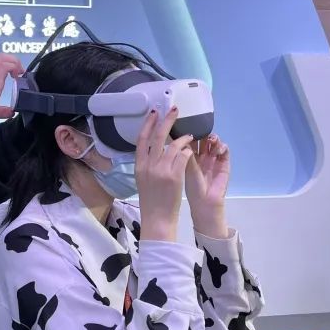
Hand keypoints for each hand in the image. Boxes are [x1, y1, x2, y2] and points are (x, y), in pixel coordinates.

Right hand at [135, 107, 193, 241]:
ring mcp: (161, 170)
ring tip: (189, 135)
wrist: (157, 219)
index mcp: (139, 166)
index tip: (154, 113)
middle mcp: (149, 165)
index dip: (148, 124)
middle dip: (167, 121)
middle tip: (175, 110)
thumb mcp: (143, 180)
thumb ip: (147, 164)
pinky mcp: (174, 175)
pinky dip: (187, 151)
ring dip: (183, 138)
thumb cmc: (151, 201)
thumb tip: (154, 150)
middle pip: (158, 137)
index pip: (141, 139)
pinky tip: (190, 151)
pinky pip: (182, 156)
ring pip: (173, 145)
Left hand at [185, 135, 230, 238]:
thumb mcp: (185, 168)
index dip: (191, 132)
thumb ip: (184, 153)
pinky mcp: (224, 163)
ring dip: (213, 138)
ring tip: (211, 139)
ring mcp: (214, 159)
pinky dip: (223, 147)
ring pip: (214, 143)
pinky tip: (219, 149)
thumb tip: (180, 137)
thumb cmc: (193, 186)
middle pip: (203, 139)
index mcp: (190, 157)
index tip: (190, 126)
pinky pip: (225, 150)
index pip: (191, 140)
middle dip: (203, 132)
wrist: (206, 202)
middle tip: (202, 130)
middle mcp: (202, 156)